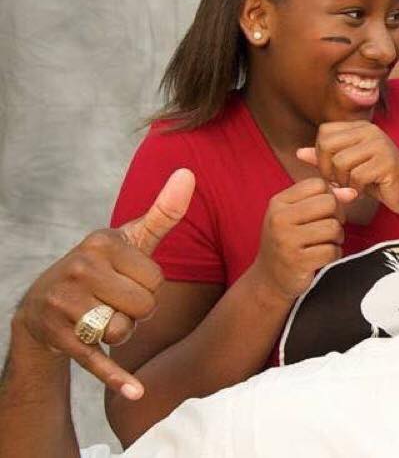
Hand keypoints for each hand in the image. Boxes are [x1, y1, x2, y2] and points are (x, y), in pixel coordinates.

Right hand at [12, 169, 194, 399]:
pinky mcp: (60, 337)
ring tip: (101, 318)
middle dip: (136, 311)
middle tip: (114, 302)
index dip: (149, 286)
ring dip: (121, 332)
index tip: (127, 279)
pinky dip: (116, 377)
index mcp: (101, 242)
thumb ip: (162, 212)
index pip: (156, 278)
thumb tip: (189, 174)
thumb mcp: (129, 241)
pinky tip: (137, 391)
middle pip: (143, 305)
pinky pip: (97, 359)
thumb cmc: (102, 269)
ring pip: (123, 330)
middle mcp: (78, 268)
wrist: (42, 307)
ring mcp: (64, 303)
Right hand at [246, 178, 355, 302]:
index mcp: (278, 203)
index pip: (318, 184)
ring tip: (324, 244)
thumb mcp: (297, 215)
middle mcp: (279, 219)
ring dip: (337, 238)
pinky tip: (322, 258)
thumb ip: (324, 199)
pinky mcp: (298, 262)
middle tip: (329, 230)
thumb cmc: (288, 242)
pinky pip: (333, 251)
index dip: (330, 197)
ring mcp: (287, 241)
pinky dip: (334, 255)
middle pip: (329, 203)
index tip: (325, 212)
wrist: (269, 279)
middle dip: (337, 217)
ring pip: (334, 227)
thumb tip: (352, 193)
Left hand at [296, 121, 398, 221]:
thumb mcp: (348, 168)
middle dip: (328, 168)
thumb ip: (325, 158)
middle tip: (340, 181)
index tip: (333, 170)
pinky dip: (357, 188)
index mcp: (360, 127)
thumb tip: (299, 152)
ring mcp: (380, 145)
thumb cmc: (377, 180)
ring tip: (355, 186)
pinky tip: (365, 190)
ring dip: (343, 181)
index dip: (321, 154)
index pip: (324, 132)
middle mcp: (370, 131)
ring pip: (340, 162)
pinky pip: (356, 176)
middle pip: (327, 144)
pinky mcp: (386, 162)